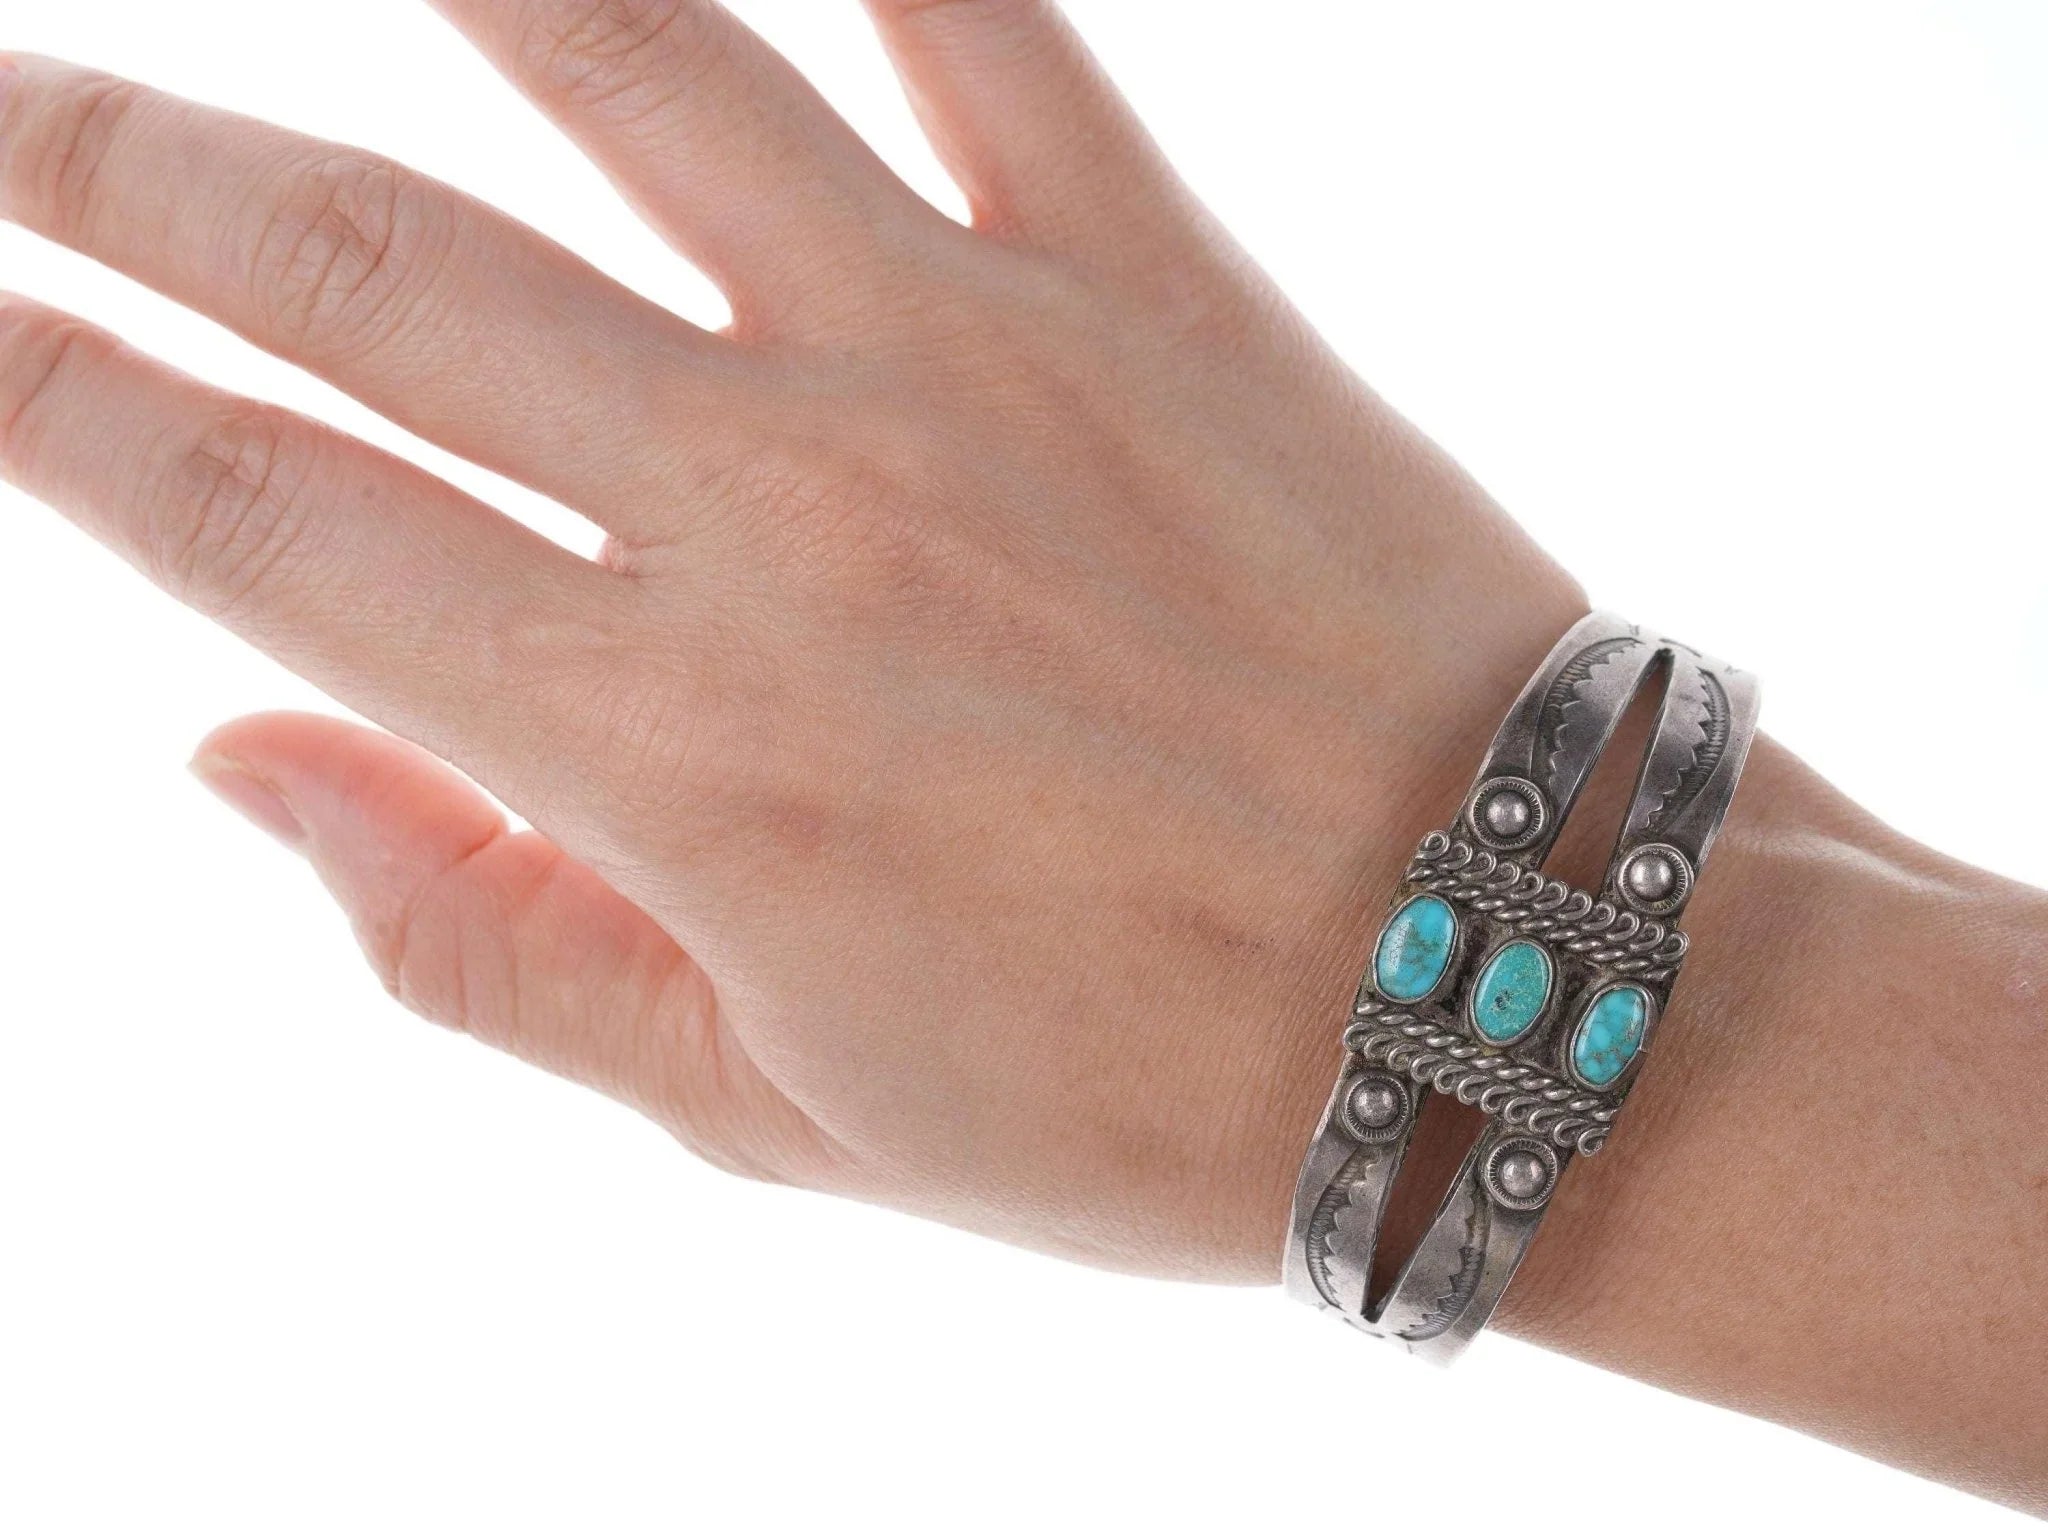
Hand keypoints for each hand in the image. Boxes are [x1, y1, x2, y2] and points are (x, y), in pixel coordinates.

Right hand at [0, 3, 1577, 1279]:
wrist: (1495, 984)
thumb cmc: (1143, 1089)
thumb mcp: (776, 1109)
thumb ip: (482, 947)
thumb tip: (233, 773)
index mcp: (662, 748)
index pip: (259, 526)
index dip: (49, 409)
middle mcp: (778, 511)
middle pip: (359, 270)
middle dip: (120, 172)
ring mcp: (968, 359)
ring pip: (624, 69)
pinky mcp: (1154, 277)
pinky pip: (979, 15)